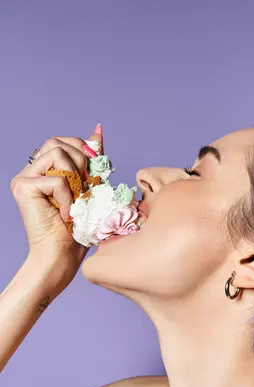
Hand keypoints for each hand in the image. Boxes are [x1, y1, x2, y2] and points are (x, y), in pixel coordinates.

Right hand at [10, 126, 103, 286]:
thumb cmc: (78, 227)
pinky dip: (68, 197)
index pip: (64, 142)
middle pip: (57, 142)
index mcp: (46, 170)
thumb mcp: (90, 186)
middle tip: (84, 188)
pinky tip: (66, 214)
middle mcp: (31, 171)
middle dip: (79, 161)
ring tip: (75, 201)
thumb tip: (98, 130)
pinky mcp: (22, 187)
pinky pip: (56, 179)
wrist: (62, 256)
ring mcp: (24, 178)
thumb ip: (91, 159)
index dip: (84, 149)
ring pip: (56, 153)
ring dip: (74, 178)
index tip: (95, 168)